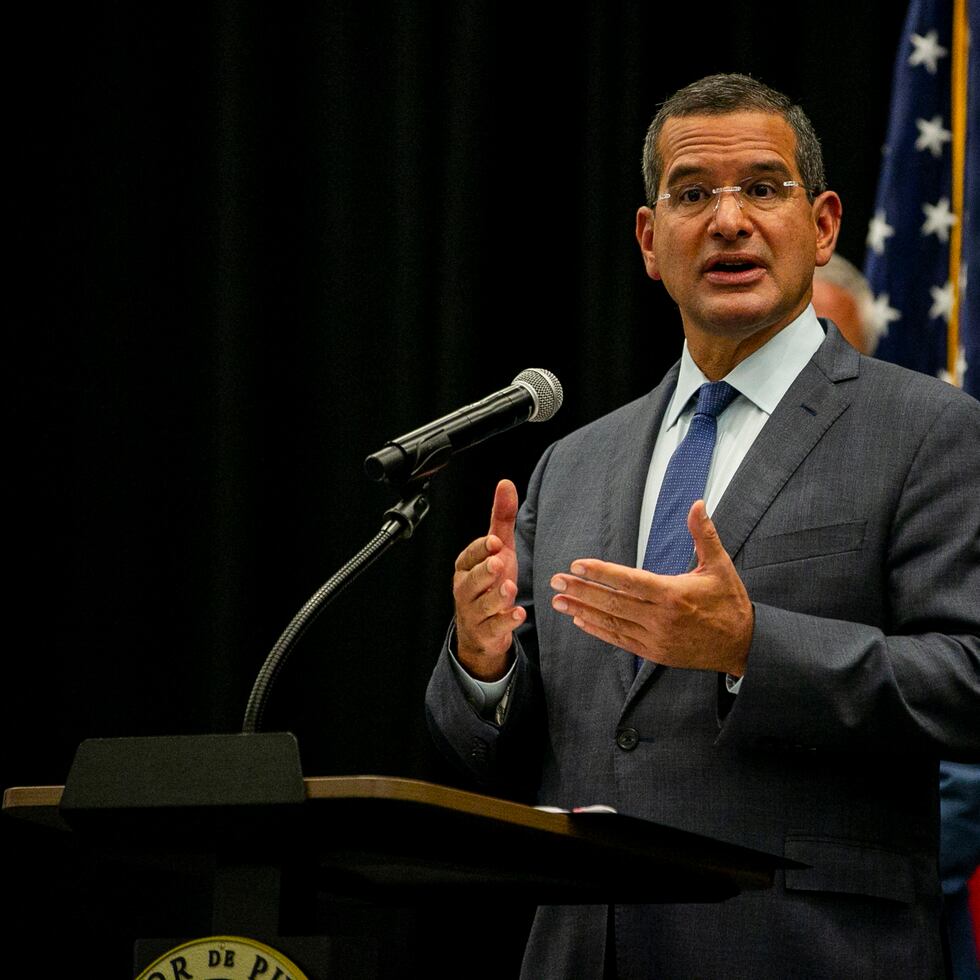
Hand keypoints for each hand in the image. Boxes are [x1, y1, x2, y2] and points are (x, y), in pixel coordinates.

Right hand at [452, 479, 524, 680]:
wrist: (483, 630)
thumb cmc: (490, 583)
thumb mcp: (500, 549)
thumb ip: (501, 518)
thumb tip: (506, 483)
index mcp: (466, 566)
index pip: (469, 555)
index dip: (481, 549)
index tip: (495, 541)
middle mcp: (465, 589)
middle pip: (472, 580)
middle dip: (484, 571)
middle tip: (498, 563)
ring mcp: (474, 612)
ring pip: (482, 605)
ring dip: (496, 597)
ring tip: (509, 588)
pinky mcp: (486, 632)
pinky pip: (494, 628)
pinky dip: (505, 622)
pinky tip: (518, 614)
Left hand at [549, 500, 752, 675]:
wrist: (743, 646)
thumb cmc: (730, 602)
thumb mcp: (720, 566)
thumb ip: (704, 534)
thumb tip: (697, 503)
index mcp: (673, 594)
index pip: (629, 581)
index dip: (601, 573)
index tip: (576, 565)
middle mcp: (661, 618)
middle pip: (613, 602)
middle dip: (581, 590)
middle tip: (555, 580)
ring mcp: (656, 638)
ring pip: (612, 622)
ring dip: (582, 610)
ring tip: (558, 600)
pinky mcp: (654, 653)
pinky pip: (620, 639)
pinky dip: (598, 629)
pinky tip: (579, 620)